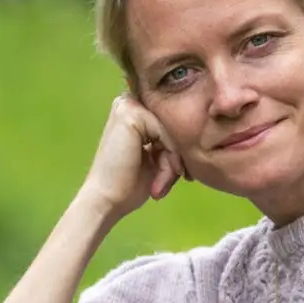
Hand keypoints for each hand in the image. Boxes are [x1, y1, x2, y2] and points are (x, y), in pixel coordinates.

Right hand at [82, 93, 187, 220]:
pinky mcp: (131, 115)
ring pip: (172, 131)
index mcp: (133, 111)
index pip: (171, 123)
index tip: (181, 172)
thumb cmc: (129, 184)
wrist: (107, 199)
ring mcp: (128, 106)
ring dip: (172, 161)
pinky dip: (170, 157)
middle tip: (173, 181)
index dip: (178, 147)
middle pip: (173, 126)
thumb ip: (170, 143)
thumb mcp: (156, 159)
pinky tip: (160, 177)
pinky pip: (167, 134)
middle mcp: (129, 103)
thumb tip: (196, 136)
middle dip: (176, 156)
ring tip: (161, 184)